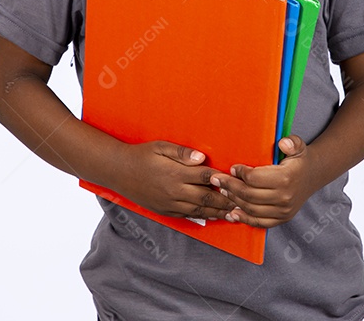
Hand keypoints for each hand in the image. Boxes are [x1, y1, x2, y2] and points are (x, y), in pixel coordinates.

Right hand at [112, 140, 234, 220]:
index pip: (205, 177)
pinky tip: (213, 216)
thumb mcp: (161, 147)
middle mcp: (174, 191)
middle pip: (207, 198)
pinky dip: (203, 216)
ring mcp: (170, 204)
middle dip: (226, 201)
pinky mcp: (165, 211)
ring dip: (218, 212)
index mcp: (176, 173)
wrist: (119, 171)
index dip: (222, 180)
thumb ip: (182, 153)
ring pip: (200, 210)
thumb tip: (202, 158)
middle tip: (244, 202)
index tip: (237, 181)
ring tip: (234, 214)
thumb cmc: (142, 155)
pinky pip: (188, 216)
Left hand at [209, 135, 315, 228]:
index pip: (254, 178)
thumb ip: (291, 142)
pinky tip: (233, 212)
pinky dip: (245, 219)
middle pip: (249, 195)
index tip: (232, 168)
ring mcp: (284, 210)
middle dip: (230, 187)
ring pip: (251, 209)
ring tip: (223, 191)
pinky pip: (260, 223)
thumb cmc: (300, 159)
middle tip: (217, 180)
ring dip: (234, 201)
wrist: (314, 175)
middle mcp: (284, 197)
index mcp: (286, 178)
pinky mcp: (283, 218)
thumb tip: (283, 143)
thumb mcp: (298, 146)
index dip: (239, 173)